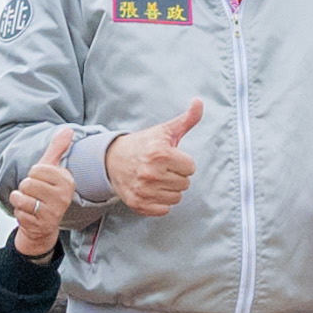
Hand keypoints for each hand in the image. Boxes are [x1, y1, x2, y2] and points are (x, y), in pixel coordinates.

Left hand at [7, 125, 79, 256]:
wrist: (43, 225)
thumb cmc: (45, 192)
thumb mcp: (50, 169)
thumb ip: (57, 149)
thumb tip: (68, 130)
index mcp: (67, 180)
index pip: (37, 169)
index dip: (33, 174)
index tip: (42, 181)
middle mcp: (64, 197)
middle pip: (28, 183)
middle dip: (25, 189)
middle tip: (35, 195)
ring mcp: (54, 212)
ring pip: (21, 198)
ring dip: (20, 201)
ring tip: (31, 204)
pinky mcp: (42, 225)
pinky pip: (19, 213)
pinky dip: (20, 214)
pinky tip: (30, 216)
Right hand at [106, 97, 202, 214]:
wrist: (112, 160)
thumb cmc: (143, 144)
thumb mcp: (164, 130)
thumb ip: (186, 119)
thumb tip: (199, 102)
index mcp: (160, 153)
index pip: (191, 168)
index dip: (182, 162)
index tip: (169, 158)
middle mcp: (151, 173)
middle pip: (185, 184)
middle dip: (176, 176)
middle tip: (161, 168)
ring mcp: (144, 190)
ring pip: (176, 198)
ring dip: (169, 189)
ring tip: (156, 179)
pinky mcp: (138, 204)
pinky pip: (164, 209)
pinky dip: (160, 202)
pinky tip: (151, 190)